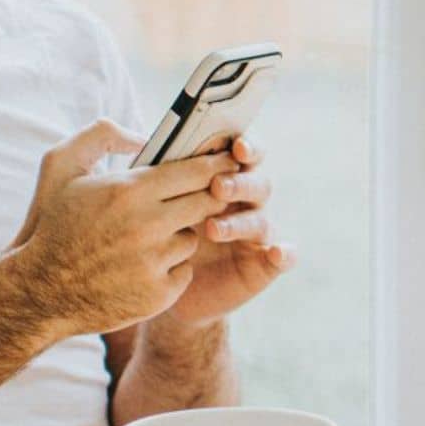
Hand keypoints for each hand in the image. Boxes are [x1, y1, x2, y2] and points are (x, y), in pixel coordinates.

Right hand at [10, 120, 241, 334]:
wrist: (38, 292)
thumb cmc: (52, 224)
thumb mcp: (60, 167)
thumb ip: (101, 135)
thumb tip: (143, 135)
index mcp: (128, 191)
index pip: (196, 171)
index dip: (217, 165)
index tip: (228, 161)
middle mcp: (147, 225)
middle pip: (208, 202)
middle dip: (210, 196)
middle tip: (206, 194)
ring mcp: (154, 262)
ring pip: (193, 237)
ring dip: (180, 234)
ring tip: (148, 238)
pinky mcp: (159, 294)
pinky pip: (185, 270)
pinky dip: (170, 268)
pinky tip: (143, 266)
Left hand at [159, 135, 294, 329]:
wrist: (155, 286)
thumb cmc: (155, 236)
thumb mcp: (154, 204)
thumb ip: (160, 176)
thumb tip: (140, 139)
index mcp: (223, 180)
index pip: (244, 156)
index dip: (247, 146)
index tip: (236, 146)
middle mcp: (245, 204)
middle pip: (257, 184)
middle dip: (239, 183)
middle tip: (217, 187)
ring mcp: (256, 235)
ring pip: (261, 220)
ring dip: (241, 222)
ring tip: (213, 229)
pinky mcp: (263, 266)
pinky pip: (282, 258)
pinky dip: (283, 254)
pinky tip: (275, 253)